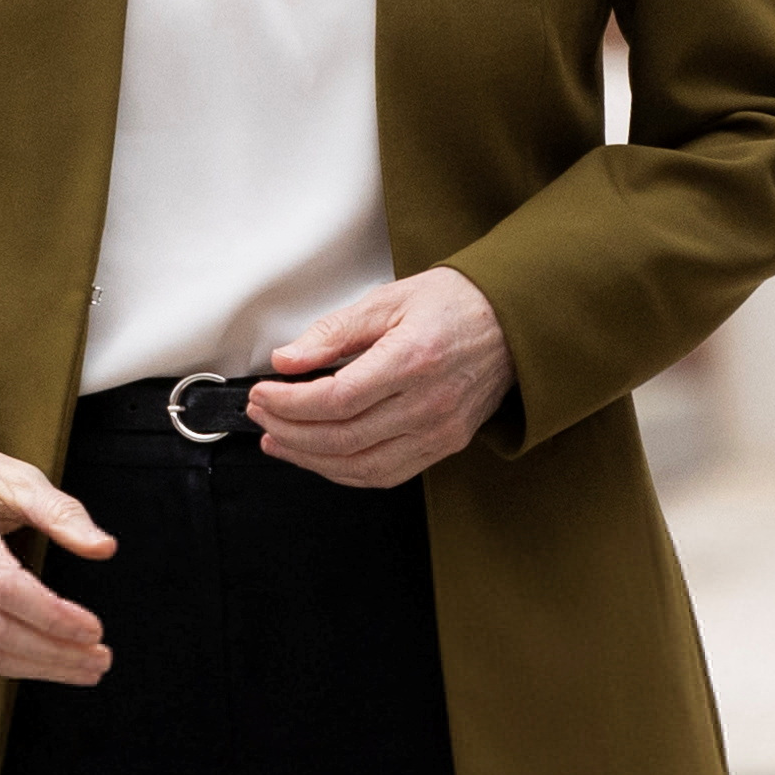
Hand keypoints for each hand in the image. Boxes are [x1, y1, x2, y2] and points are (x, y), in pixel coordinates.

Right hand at [0, 419, 115, 684]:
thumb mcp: (16, 476)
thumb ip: (62, 513)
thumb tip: (106, 548)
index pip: (5, 589)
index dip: (53, 616)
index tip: (94, 629)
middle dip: (54, 654)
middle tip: (100, 659)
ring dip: (37, 668)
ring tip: (83, 668)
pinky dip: (11, 662)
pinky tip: (46, 660)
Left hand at [246, 266, 515, 487]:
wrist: (512, 322)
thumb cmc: (455, 304)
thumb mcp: (390, 299)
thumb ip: (334, 332)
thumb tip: (288, 360)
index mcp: (413, 359)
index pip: (335, 400)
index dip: (288, 403)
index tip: (263, 393)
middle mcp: (429, 403)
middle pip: (342, 439)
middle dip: (289, 431)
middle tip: (262, 415)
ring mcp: (440, 431)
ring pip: (360, 466)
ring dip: (310, 459)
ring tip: (279, 440)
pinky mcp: (444, 445)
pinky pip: (386, 474)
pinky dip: (345, 472)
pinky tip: (320, 457)